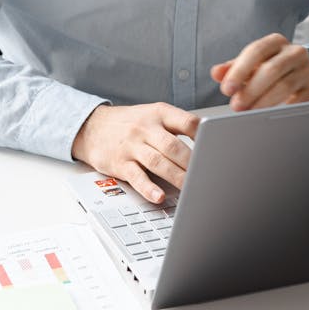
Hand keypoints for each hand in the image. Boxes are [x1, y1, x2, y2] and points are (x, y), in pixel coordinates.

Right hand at [72, 103, 199, 203]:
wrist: (92, 126)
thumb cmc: (130, 123)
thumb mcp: (153, 114)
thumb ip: (176, 126)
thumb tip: (207, 141)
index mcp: (159, 113)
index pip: (186, 122)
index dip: (204, 136)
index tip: (216, 149)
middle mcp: (146, 127)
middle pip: (174, 146)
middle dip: (192, 163)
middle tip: (207, 175)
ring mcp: (132, 145)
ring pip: (158, 162)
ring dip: (176, 177)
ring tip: (191, 189)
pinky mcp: (120, 163)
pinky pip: (136, 177)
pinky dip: (148, 188)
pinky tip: (159, 196)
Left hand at [210, 33, 308, 111]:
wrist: (308, 75)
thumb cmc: (274, 69)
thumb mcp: (254, 65)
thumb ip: (233, 68)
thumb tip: (216, 73)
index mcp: (276, 42)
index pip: (256, 51)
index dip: (239, 70)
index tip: (227, 89)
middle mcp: (295, 52)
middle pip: (272, 69)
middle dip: (251, 90)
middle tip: (236, 106)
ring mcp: (308, 71)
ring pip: (285, 87)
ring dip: (263, 102)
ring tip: (249, 113)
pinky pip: (299, 102)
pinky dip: (282, 111)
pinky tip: (269, 118)